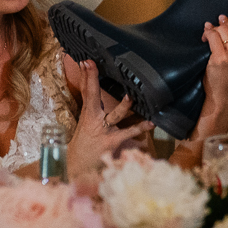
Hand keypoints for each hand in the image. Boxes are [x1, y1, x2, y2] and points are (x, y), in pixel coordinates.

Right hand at [61, 57, 150, 174]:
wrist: (77, 166)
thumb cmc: (84, 143)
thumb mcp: (85, 123)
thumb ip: (93, 108)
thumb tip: (100, 94)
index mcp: (88, 113)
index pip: (86, 91)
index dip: (86, 75)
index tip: (85, 61)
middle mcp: (94, 119)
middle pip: (91, 95)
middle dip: (90, 79)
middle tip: (89, 63)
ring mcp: (103, 130)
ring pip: (114, 115)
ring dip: (123, 106)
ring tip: (131, 96)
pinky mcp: (112, 142)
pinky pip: (128, 133)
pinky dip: (140, 128)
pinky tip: (150, 123)